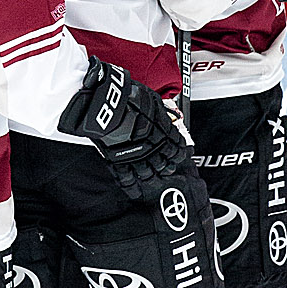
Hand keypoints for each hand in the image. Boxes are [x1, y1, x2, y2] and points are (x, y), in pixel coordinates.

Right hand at [58, 57, 190, 199]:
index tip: (179, 153)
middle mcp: (152, 147)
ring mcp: (135, 155)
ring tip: (153, 178)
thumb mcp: (153, 100)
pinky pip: (126, 177)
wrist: (107, 102)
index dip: (179, 152)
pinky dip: (130, 185)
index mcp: (163, 132)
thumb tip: (169, 118)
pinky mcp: (118, 160)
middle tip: (168, 167)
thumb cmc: (129, 97)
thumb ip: (162, 113)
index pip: (177, 147)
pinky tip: (134, 190)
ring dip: (152, 176)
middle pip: (164, 163)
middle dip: (167, 166)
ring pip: (148, 173)